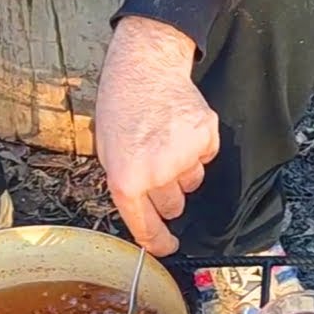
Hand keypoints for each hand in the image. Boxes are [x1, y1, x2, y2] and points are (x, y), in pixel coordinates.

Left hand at [94, 16, 218, 255]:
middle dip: (167, 194)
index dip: (158, 241)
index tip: (167, 247)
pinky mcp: (206, 138)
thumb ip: (127, 184)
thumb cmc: (121, 105)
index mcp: (126, 178)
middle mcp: (156, 172)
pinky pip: (205, 159)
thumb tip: (145, 211)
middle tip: (158, 166)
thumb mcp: (107, 151)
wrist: (145, 66)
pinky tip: (180, 128)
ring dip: (181, 169)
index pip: (146, 225)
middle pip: (173, 206)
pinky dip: (196, 149)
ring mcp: (184, 155)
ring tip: (165, 139)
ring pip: (191, 182)